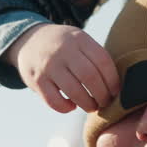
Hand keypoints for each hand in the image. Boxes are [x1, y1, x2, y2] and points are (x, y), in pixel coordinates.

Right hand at [5, 24, 119, 112]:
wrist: (29, 40)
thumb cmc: (65, 46)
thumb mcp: (79, 41)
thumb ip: (95, 57)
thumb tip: (117, 86)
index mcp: (79, 39)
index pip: (103, 61)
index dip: (113, 80)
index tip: (116, 92)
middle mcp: (64, 51)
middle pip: (90, 77)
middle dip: (102, 95)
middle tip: (105, 103)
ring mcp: (48, 65)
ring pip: (74, 91)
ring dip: (87, 104)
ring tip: (92, 107)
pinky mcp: (36, 80)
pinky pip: (54, 101)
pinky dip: (66, 108)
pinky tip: (72, 106)